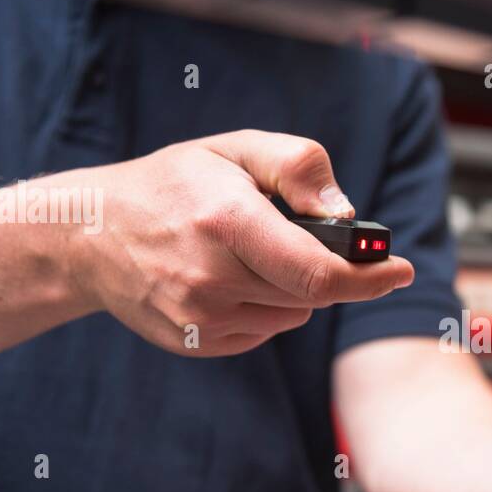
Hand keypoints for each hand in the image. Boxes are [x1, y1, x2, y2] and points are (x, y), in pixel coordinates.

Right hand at [65, 130, 413, 355]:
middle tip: (304, 238)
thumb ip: (296, 165)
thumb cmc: (172, 184)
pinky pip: (263, 331)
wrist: (90, 235)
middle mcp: (210, 278)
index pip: (318, 270)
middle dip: (327, 269)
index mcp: (226, 221)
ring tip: (252, 252)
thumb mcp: (233, 149)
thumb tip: (345, 212)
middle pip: (312, 294)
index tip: (401, 269)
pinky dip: (266, 306)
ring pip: (291, 314)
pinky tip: (231, 278)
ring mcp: (200, 318)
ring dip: (294, 288)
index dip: (369, 276)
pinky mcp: (196, 342)